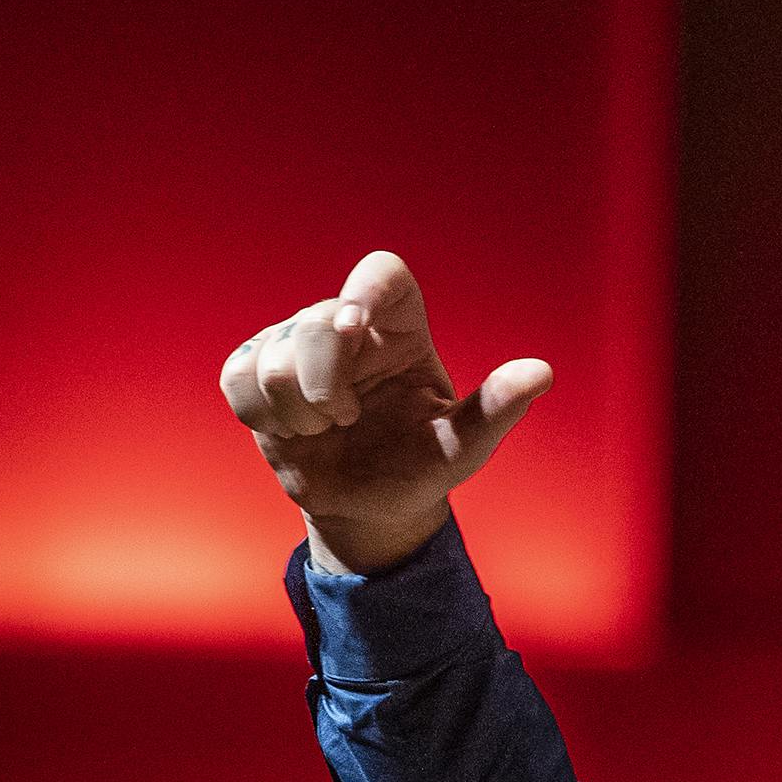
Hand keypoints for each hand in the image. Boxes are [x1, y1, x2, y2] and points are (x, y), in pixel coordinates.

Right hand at [217, 249, 551, 573]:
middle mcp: (346, 325)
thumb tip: (541, 373)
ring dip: (300, 410)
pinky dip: (267, 417)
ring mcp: (295, 344)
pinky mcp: (253, 371)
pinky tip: (295, 431)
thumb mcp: (462, 446)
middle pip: (318, 321)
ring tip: (328, 428)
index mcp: (400, 328)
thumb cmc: (419, 467)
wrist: (367, 507)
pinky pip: (240, 380)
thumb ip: (494, 408)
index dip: (366, 288)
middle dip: (326, 380)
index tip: (359, 323)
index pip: (382, 274)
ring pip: (273, 356)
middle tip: (347, 417)